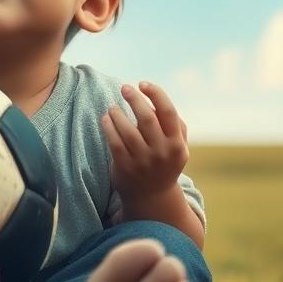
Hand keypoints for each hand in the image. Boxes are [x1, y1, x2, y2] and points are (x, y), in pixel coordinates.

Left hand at [100, 82, 188, 201]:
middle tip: (124, 88)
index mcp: (176, 144)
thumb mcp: (178, 146)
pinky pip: (113, 141)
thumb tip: (156, 99)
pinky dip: (108, 126)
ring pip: (127, 129)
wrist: (152, 197)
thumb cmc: (164, 161)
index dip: (156, 94)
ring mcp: (143, 162)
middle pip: (146, 118)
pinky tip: (105, 118)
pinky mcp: (125, 168)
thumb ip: (174, 124)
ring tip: (112, 106)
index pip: (168, 112)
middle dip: (134, 98)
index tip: (143, 84)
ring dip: (117, 113)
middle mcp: (161, 153)